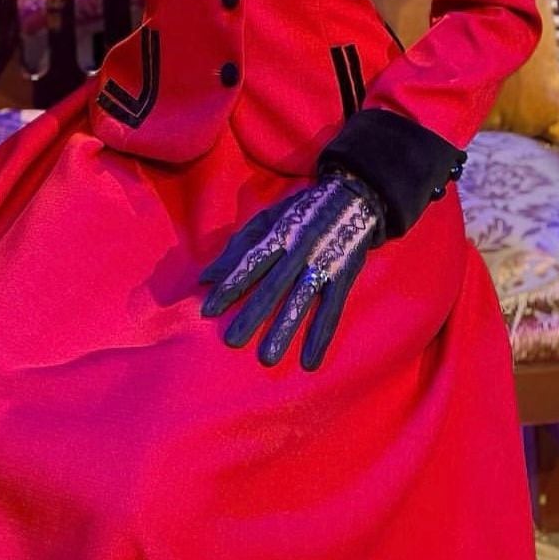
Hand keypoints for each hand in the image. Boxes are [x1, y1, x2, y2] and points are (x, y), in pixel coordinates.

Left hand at [199, 170, 386, 370]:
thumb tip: (206, 277)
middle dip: (252, 314)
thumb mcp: (268, 218)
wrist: (353, 197)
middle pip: (273, 285)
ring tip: (267, 358)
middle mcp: (301, 248)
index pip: (250, 262)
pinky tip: (310, 361)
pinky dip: (321, 336)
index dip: (230, 285)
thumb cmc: (301, 211)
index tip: (209, 309)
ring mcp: (324, 263)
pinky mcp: (343, 276)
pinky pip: (331, 310)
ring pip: (301, 300)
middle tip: (232, 341)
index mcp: (279, 232)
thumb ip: (238, 246)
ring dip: (284, 330)